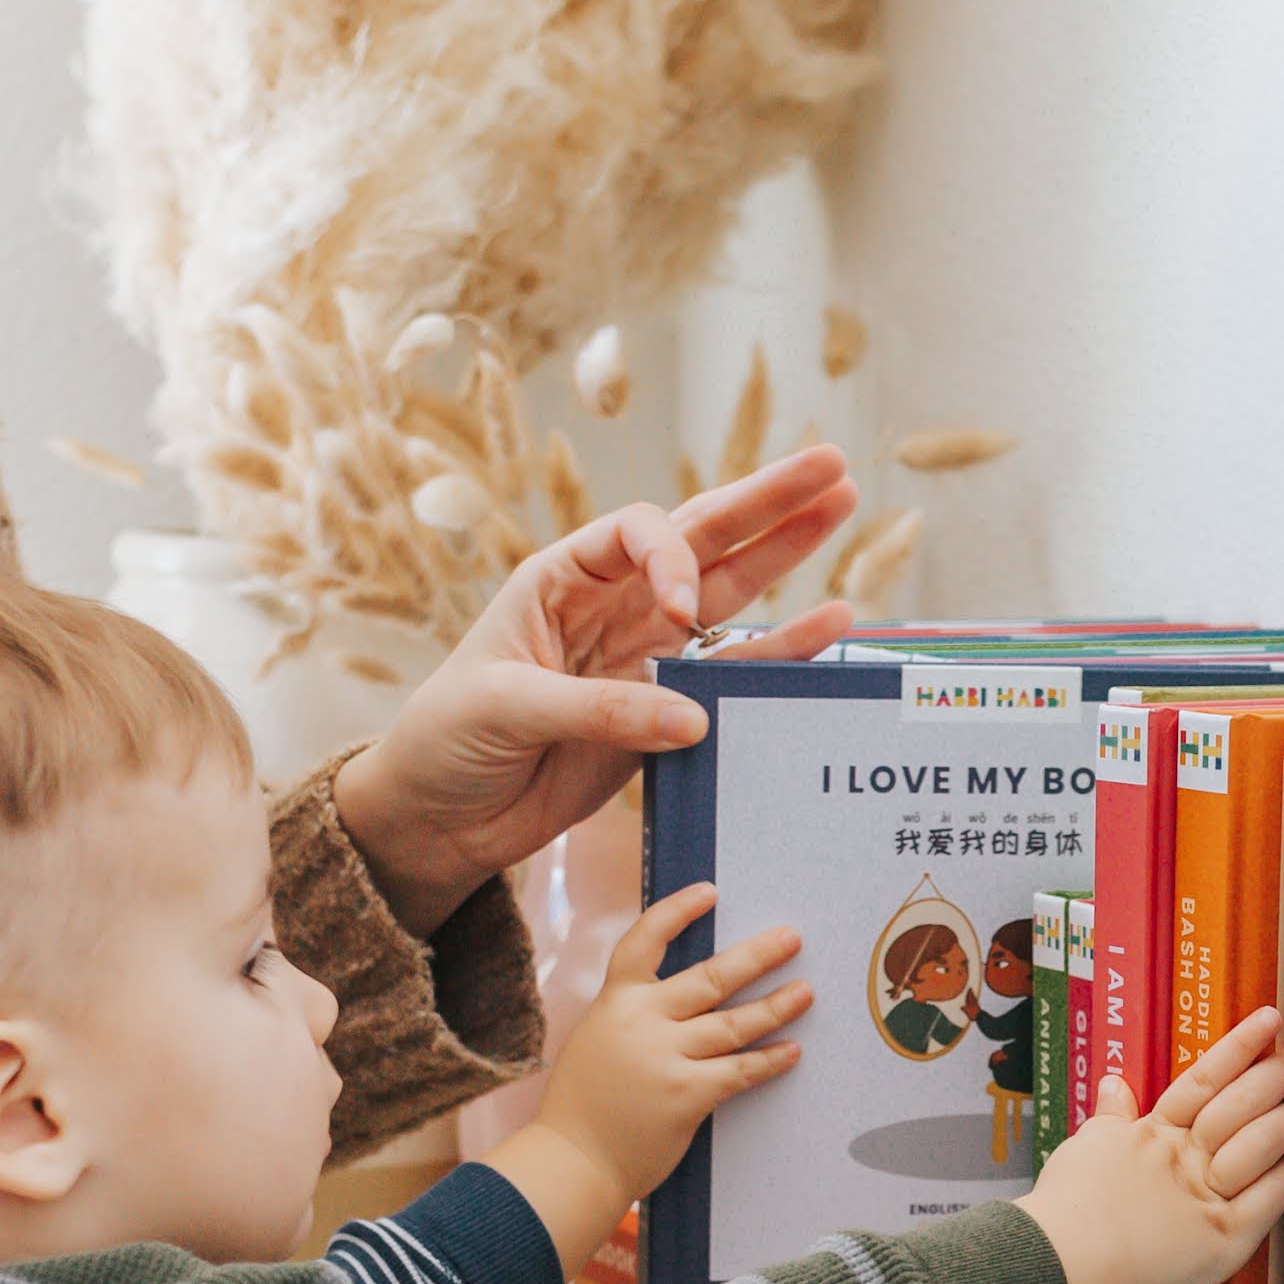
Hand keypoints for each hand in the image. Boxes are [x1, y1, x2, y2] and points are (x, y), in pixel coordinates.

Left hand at [340, 447, 862, 932]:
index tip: (686, 612)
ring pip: (729, 595)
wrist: (439, 819)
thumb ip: (601, 711)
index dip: (673, 558)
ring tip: (843, 506)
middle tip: (831, 464)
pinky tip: (831, 623)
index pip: (637, 534)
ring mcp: (643, 658)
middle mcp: (610, 608)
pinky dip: (781, 652)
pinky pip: (732, 676)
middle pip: (700, 539)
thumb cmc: (446, 741)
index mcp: (559, 582)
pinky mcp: (663, 715)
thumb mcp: (508, 710)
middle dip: (764, 502)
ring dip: (785, 554)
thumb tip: (694, 719)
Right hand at [481, 884, 813, 1261]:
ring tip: (806, 992)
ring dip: (776, 1006)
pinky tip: (792, 1051)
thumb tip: (686, 998)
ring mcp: (664, 1057)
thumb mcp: (598, 1040)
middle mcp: (641, 1021)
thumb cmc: (584, 1105)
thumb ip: (635, 1015)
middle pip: (710, 977)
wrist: (571, 1160)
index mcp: (615, 1001)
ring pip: (733, 1024)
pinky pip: (740, 1071)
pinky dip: (770, 1060)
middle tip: (792, 939)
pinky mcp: (685, 1095)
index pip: (645, 940)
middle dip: (757, 956)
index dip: (678, 912)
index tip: (710, 893)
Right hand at [1016, 1009, 1283, 1283]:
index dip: (1238, 1047)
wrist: (1063, 1261)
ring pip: (1256, 1147)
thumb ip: (1111, 1117)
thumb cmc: (1067, 1208)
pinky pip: (1264, 1203)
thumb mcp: (1086, 1148)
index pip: (1202, 1080)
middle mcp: (1184, 1159)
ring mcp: (1205, 1198)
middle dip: (1268, 1078)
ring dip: (1280, 1124)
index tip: (1267, 1020)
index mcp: (1153, 1134)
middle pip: (1236, 1107)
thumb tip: (1114, 1084)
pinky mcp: (1222, 1240)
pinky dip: (1283, 1180)